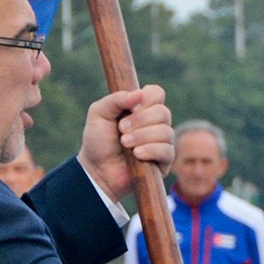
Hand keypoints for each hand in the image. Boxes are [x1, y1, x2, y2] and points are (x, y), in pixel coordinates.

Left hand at [76, 85, 172, 199]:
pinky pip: (167, 151)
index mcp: (141, 108)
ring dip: (142, 136)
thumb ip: (115, 99)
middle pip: (163, 112)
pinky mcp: (163, 161)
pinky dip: (151, 150)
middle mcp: (155, 123)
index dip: (147, 98)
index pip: (157, 93)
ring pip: (166, 131)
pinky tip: (137, 154)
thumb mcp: (98, 114)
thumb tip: (139, 94)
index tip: (131, 108)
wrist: (96, 170)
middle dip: (141, 120)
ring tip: (125, 143)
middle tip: (121, 129)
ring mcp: (161, 142)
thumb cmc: (98, 141)